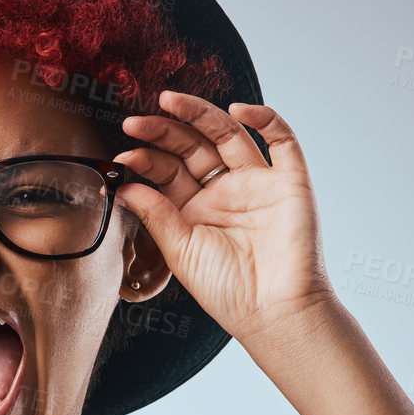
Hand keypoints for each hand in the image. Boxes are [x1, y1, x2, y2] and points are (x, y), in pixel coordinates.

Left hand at [113, 93, 333, 347]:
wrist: (274, 312)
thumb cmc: (228, 291)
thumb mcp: (180, 251)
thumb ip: (155, 215)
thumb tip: (124, 185)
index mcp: (195, 208)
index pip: (168, 169)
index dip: (146, 158)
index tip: (125, 155)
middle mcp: (225, 190)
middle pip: (193, 146)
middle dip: (164, 131)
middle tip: (136, 122)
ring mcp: (258, 182)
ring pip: (228, 134)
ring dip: (200, 114)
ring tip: (169, 101)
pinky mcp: (290, 181)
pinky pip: (282, 140)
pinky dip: (264, 118)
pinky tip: (238, 109)